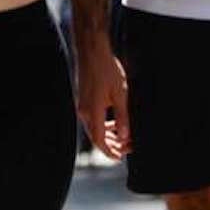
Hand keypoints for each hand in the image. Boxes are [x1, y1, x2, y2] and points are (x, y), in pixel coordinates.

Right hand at [76, 38, 130, 159]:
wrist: (92, 52)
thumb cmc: (107, 70)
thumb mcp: (121, 94)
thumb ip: (123, 117)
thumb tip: (125, 137)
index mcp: (93, 112)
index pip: (99, 140)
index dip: (110, 151)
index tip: (120, 157)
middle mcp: (84, 112)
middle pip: (96, 137)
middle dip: (112, 145)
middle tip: (128, 148)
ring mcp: (82, 106)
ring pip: (95, 128)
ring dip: (108, 135)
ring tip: (124, 138)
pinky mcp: (84, 100)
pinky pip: (93, 119)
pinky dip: (104, 125)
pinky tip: (114, 124)